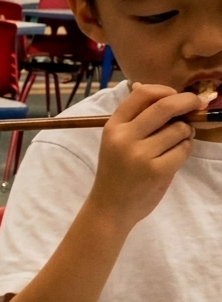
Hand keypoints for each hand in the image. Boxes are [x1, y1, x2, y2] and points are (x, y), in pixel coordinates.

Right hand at [90, 83, 204, 225]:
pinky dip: (185, 150)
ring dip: (186, 132)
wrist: (110, 208)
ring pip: (180, 129)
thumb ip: (134, 118)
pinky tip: (173, 158)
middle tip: (197, 104)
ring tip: (175, 143)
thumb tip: (150, 88)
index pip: (142, 94)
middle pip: (165, 106)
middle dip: (188, 101)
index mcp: (113, 127)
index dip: (165, 90)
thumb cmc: (116, 172)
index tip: (176, 95)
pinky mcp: (157, 170)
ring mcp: (140, 155)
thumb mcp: (116, 141)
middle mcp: (124, 138)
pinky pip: (184, 149)